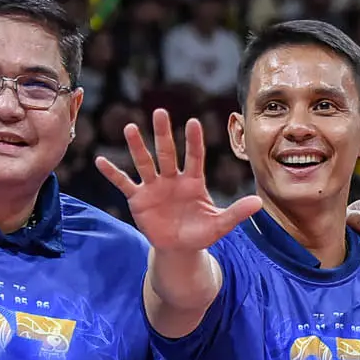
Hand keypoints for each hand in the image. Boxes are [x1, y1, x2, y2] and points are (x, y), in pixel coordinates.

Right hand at [97, 110, 262, 253]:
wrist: (180, 248)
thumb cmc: (201, 232)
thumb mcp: (221, 224)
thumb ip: (237, 212)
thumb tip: (259, 203)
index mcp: (193, 182)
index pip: (194, 157)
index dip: (194, 141)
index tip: (193, 122)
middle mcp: (172, 179)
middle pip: (167, 153)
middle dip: (163, 134)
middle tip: (160, 112)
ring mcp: (154, 187)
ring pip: (145, 163)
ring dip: (137, 147)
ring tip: (130, 127)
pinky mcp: (138, 199)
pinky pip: (124, 183)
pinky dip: (112, 173)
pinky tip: (100, 161)